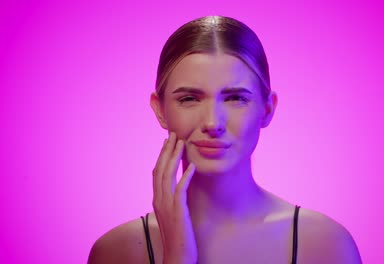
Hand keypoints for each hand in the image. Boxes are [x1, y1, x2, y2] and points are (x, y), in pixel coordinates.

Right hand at [152, 132, 197, 263]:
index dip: (161, 156)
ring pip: (167, 176)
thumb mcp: (173, 215)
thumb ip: (173, 202)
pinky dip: (185, 177)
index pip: (157, 173)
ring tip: (181, 143)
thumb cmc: (177, 237)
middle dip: (166, 151)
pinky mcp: (177, 212)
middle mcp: (158, 200)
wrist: (176, 256)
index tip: (167, 143)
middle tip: (173, 135)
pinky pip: (180, 190)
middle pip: (160, 170)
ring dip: (174, 158)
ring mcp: (167, 206)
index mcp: (157, 200)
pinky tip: (191, 167)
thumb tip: (177, 191)